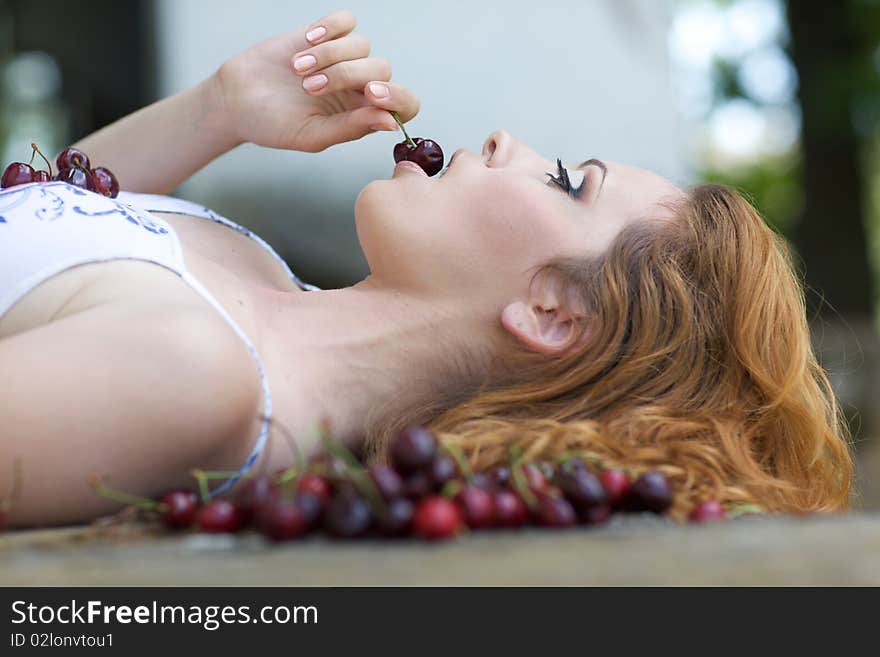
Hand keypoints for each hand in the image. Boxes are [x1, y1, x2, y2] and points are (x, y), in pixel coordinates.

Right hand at [214, 10, 419, 152]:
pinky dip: (329, 29)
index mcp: (363, 115)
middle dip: (347, 75)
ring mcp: (344, 58)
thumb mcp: (311, 135)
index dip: (397, 97)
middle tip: (310, 88)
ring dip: (330, 56)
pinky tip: (308, 41)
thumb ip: (350, 129)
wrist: (236, 99)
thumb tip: (390, 123)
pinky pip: (346, 21)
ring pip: (362, 45)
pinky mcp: (325, 34)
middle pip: (382, 69)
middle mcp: (359, 86)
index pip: (404, 104)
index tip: (371, 95)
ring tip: (298, 70)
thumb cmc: (273, 125)